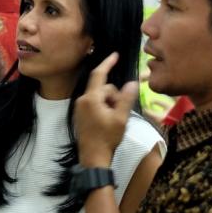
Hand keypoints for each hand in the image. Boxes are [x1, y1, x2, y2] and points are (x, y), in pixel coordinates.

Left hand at [75, 52, 137, 166]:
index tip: (115, 55)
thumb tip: (132, 83)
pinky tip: (108, 121)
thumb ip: (126, 98)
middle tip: (120, 112)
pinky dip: (103, 107)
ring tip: (114, 119)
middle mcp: (82, 100)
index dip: (108, 63)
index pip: (99, 75)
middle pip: (102, 88)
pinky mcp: (80, 115)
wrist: (93, 157)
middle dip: (114, 96)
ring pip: (99, 97)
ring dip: (109, 103)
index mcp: (90, 98)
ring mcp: (79, 108)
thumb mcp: (121, 118)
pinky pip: (94, 104)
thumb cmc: (107, 138)